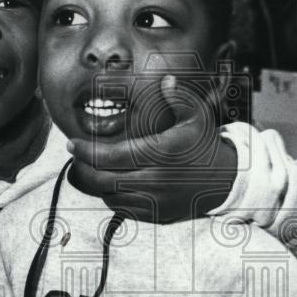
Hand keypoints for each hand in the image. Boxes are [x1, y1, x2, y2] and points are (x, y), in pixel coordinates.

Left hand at [68, 75, 238, 222]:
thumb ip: (178, 98)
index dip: (86, 151)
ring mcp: (154, 201)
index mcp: (160, 153)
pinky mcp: (154, 215)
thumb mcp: (197, 115)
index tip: (73, 144)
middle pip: (103, 180)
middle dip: (82, 169)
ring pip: (108, 196)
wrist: (224, 180)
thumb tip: (167, 81)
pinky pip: (121, 209)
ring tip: (86, 167)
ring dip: (93, 183)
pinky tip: (106, 181)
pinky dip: (108, 195)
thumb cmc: (204, 143)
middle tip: (75, 157)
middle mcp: (155, 180)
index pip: (111, 156)